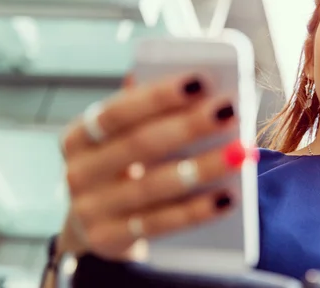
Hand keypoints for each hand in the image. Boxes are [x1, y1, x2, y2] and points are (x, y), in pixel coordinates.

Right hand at [56, 74, 254, 260]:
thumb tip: (194, 78)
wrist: (96, 224)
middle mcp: (78, 172)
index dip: (158, 96)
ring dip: (202, 168)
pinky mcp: (110, 240)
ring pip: (154, 186)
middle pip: (140, 145)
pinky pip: (160, 223)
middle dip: (188, 126)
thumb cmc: (124, 165)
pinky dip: (196, 210)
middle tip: (229, 110)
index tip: (200, 80)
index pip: (119, 110)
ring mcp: (90, 210)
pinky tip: (228, 197)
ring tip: (240, 152)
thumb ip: (149, 108)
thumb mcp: (124, 137)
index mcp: (80, 135)